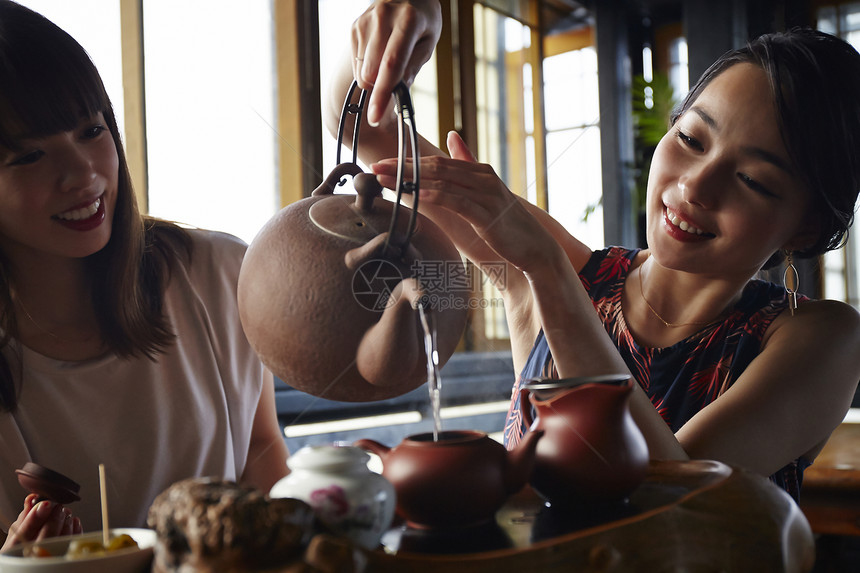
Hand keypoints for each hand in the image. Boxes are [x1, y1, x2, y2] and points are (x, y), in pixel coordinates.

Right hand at [1, 494, 81, 550]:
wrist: (29, 559)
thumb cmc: (22, 546)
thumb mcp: (17, 531)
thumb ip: (25, 515)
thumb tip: (32, 498)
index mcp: (15, 548)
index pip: (24, 533)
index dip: (35, 517)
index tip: (45, 504)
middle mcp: (32, 554)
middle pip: (45, 537)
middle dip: (54, 518)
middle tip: (58, 507)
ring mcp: (49, 557)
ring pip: (60, 541)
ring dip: (66, 522)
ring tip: (65, 512)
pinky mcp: (63, 556)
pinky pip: (71, 545)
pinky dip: (75, 530)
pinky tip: (72, 521)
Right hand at [352, 0, 441, 124]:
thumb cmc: (422, 22)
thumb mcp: (428, 43)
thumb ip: (412, 68)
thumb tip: (396, 94)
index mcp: (407, 21)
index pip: (391, 64)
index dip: (382, 95)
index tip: (375, 117)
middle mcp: (383, 18)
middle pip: (371, 73)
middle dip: (381, 86)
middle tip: (397, 79)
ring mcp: (365, 22)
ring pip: (362, 72)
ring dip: (375, 77)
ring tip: (389, 58)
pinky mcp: (354, 27)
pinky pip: (357, 64)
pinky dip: (368, 67)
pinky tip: (379, 53)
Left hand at [372, 131, 556, 272]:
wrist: (534, 247)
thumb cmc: (506, 223)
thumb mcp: (485, 191)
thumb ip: (468, 163)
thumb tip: (452, 135)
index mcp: (479, 171)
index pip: (437, 161)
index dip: (408, 161)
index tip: (384, 162)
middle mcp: (482, 177)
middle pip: (435, 167)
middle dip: (403, 166)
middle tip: (376, 166)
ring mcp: (486, 194)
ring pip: (442, 181)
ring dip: (411, 180)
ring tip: (386, 180)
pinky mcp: (486, 214)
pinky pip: (455, 200)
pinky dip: (433, 195)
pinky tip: (416, 194)